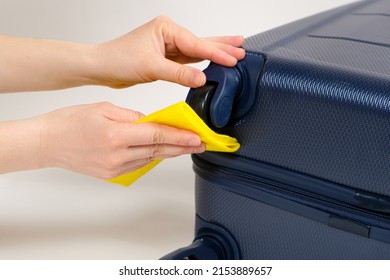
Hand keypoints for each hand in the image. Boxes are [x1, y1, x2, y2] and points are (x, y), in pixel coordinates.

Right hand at [37, 102, 204, 178]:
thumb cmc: (70, 122)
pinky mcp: (111, 174)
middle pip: (158, 150)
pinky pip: (138, 164)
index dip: (180, 137)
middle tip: (199, 144)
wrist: (48, 142)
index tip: (196, 137)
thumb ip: (132, 116)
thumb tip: (151, 122)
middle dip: (182, 147)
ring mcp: (114, 168)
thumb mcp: (104, 109)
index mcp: (116, 136)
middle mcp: (117, 156)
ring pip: (150, 158)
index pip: (157, 136)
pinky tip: (162, 152)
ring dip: (169, 152)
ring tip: (185, 147)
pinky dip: (152, 156)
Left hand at [93, 16, 244, 87]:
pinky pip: (189, 60)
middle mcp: (169, 35)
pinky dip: (202, 62)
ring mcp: (168, 46)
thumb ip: (178, 74)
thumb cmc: (119, 59)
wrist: (103, 67)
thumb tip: (202, 78)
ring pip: (197, 50)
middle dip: (222, 46)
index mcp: (166, 29)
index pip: (196, 44)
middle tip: (242, 48)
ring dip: (215, 52)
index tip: (233, 59)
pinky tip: (214, 60)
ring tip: (235, 49)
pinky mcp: (166, 58)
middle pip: (201, 42)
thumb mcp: (151, 67)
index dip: (216, 53)